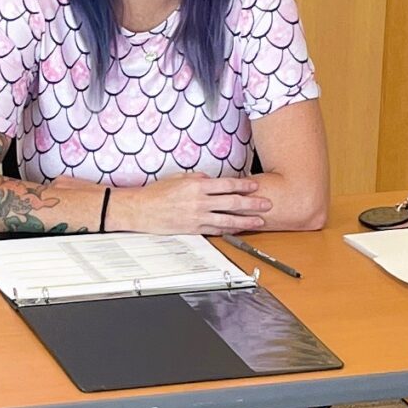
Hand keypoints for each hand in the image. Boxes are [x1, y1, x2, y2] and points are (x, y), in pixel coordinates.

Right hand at [112, 172, 274, 233]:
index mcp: (197, 185)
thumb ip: (197, 178)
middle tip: (266, 203)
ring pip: (228, 219)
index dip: (244, 185)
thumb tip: (211, 179)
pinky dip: (229, 229)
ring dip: (246, 220)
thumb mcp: (178, 178)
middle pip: (232, 202)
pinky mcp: (194, 229)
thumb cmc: (156, 193)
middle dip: (252, 203)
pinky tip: (239, 229)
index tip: (255, 186)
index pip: (227, 184)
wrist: (141, 210)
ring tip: (260, 220)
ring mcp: (197, 217)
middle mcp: (199, 201)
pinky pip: (215, 230)